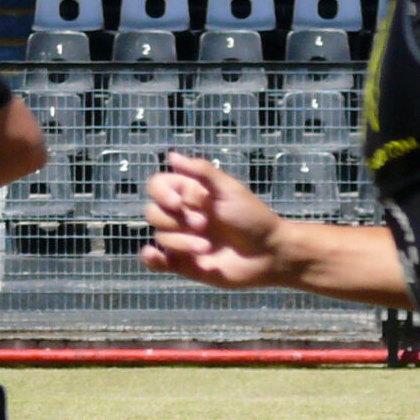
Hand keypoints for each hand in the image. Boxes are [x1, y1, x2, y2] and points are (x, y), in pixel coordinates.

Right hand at [141, 152, 288, 288]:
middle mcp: (183, 215)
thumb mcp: (229, 190)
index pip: (158, 186)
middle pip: (154, 212)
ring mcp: (183, 240)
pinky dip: (151, 258)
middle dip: (177, 220)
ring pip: (160, 236)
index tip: (179, 202)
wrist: (268, 254)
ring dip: (181, 242)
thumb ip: (202, 171)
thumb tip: (171, 155)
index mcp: (191, 194)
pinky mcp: (183, 264)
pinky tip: (154, 255)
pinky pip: (157, 261)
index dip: (162, 193)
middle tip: (205, 225)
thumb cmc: (252, 218)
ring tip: (207, 247)